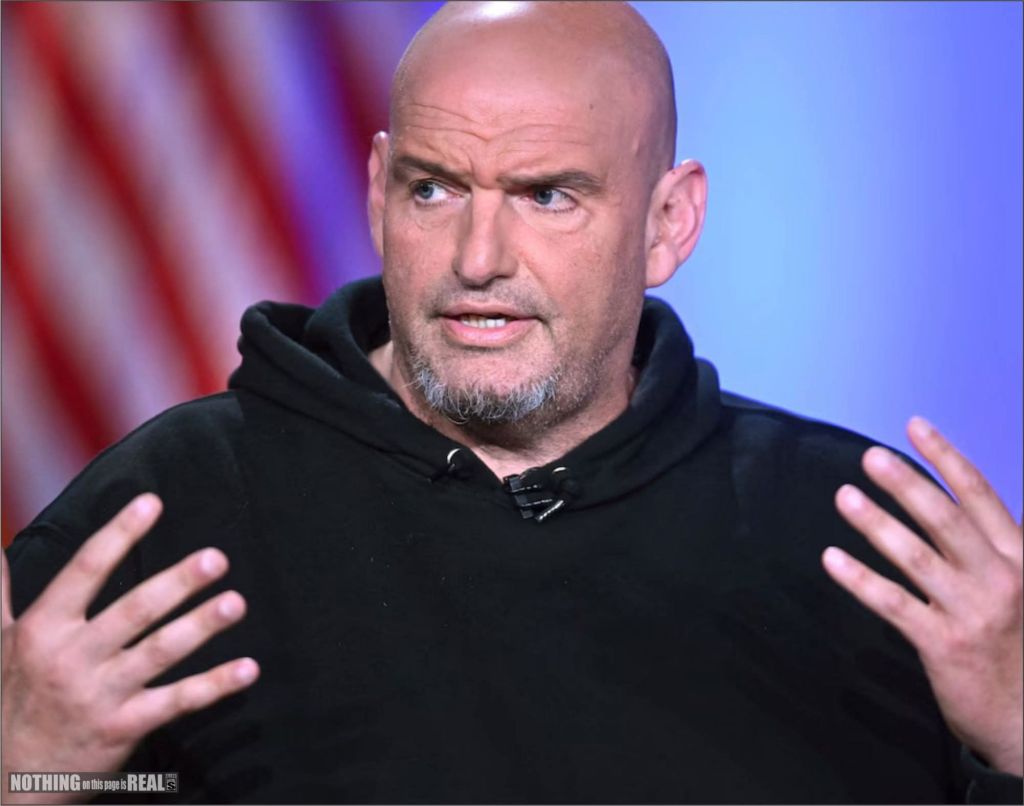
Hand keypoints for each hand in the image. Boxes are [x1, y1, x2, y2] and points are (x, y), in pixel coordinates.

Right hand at [1, 494, 259, 803]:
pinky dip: (214, 686)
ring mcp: (101, 694)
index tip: (151, 502)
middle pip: (133, 611)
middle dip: (176, 584)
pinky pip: (177, 702)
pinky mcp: (125, 727)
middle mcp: (73, 658)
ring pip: (159, 653)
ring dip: (201, 627)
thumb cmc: (8, 701)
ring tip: (236, 603)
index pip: (85, 572)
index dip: (118, 535)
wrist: (7, 780)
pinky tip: (248, 669)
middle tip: (215, 558)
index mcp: (44, 629)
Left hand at [822, 416, 1021, 775]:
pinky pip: (893, 603)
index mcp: (1020, 556)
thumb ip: (995, 546)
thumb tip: (963, 501)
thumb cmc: (1020, 646)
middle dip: (906, 484)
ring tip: (845, 496)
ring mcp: (971, 611)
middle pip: (945, 519)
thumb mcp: (1023, 586)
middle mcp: (1000, 578)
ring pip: (915, 556)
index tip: (913, 426)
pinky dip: (859, 579)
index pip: (979, 495)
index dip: (944, 457)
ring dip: (876, 523)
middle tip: (870, 458)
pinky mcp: (943, 643)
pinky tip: (832, 558)